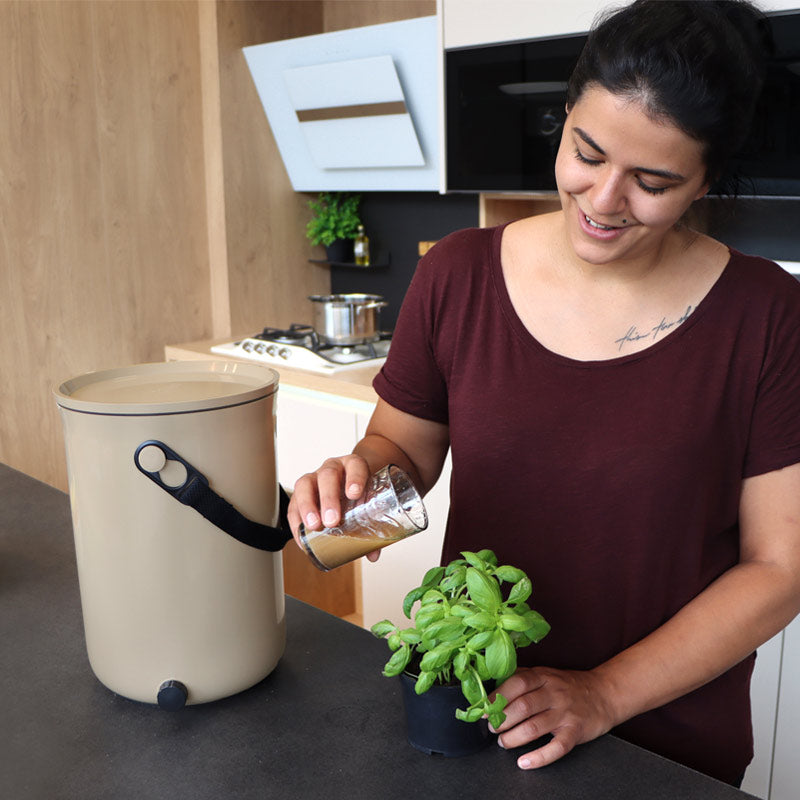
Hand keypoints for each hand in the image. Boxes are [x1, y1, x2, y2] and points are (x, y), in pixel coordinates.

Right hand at [287, 455, 380, 560]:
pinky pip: (293, 504)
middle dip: (329, 498)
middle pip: (328, 476)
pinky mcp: (300, 493)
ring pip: (305, 485)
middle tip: (332, 520)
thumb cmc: (360, 493)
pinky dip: (296, 522)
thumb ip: (373, 525)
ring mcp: (313, 478)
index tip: (354, 494)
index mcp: (353, 465)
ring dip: (308, 507)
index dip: (355, 478)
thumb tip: (373, 554)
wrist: (349, 485)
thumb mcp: (370, 502)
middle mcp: (332, 468)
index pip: (355, 465)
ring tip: (313, 527)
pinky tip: (302, 538)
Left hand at [490, 667, 616, 769]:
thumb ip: (522, 677)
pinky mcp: (575, 731)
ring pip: (534, 727)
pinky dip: (539, 757)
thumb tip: (492, 687)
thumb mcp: (546, 674)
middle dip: (502, 720)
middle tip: (492, 728)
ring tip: (503, 742)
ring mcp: (565, 713)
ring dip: (513, 738)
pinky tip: (524, 761)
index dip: (497, 697)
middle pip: (522, 706)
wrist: (604, 693)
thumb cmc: (568, 685)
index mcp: (543, 676)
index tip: (483, 708)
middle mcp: (554, 693)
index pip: (516, 683)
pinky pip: (556, 747)